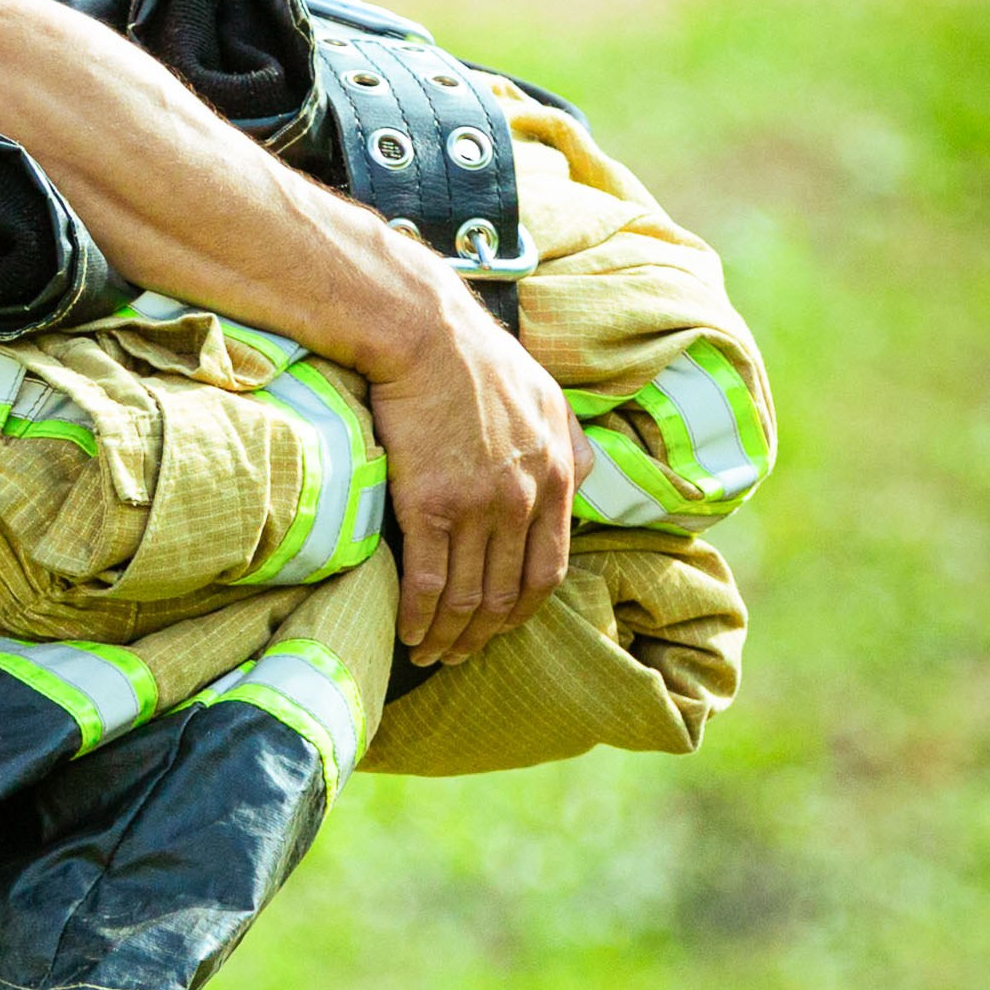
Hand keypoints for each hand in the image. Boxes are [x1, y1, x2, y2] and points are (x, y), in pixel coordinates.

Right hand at [368, 277, 586, 664]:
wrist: (424, 334)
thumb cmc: (479, 359)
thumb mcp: (549, 396)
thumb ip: (571, 446)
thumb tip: (582, 477)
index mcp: (557, 477)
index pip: (548, 569)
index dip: (522, 610)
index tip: (500, 626)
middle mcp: (523, 499)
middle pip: (506, 594)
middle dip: (482, 636)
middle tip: (459, 656)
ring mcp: (477, 505)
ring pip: (467, 596)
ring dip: (448, 637)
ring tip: (428, 654)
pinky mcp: (429, 504)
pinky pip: (427, 580)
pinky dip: (418, 616)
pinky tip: (406, 632)